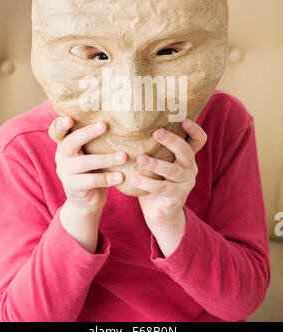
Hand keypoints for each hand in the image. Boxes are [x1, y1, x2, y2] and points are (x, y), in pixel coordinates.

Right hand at [50, 117, 126, 252]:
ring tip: (124, 156)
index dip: (61, 124)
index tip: (70, 118)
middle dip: (87, 133)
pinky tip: (121, 176)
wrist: (88, 200)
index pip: (57, 131)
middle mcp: (62, 156)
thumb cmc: (94, 169)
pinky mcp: (72, 187)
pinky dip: (107, 178)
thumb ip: (98, 139)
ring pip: (84, 163)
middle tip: (104, 125)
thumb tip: (122, 119)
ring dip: (106, 159)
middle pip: (70, 142)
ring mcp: (65, 172)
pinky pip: (91, 181)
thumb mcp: (92, 152)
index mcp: (65, 144)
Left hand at [132, 119, 206, 234]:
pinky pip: (162, 188)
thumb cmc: (155, 179)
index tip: (184, 119)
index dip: (195, 129)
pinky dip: (148, 183)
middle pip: (186, 151)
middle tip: (156, 132)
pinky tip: (135, 178)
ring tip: (139, 158)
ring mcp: (185, 183)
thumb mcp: (159, 161)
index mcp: (186, 156)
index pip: (198, 140)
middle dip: (172, 140)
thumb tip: (132, 125)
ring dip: (155, 163)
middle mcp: (189, 168)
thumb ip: (154, 147)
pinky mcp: (176, 197)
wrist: (159, 212)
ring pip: (173, 170)